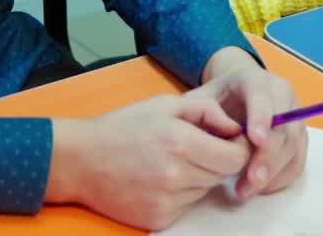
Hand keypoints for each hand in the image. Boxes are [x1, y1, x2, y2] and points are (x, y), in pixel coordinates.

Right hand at [47, 92, 250, 230]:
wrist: (82, 160)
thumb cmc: (124, 125)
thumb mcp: (164, 103)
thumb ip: (206, 111)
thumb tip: (235, 127)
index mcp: (181, 141)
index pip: (235, 157)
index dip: (240, 148)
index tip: (232, 139)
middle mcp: (177, 175)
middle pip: (223, 175)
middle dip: (220, 159)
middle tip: (201, 146)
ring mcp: (168, 201)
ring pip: (206, 190)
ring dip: (200, 176)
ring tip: (175, 158)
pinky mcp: (159, 219)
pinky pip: (186, 205)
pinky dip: (182, 192)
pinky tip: (161, 176)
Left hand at [200, 46, 306, 200]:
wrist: (232, 99)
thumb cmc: (214, 101)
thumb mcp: (199, 100)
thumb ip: (198, 112)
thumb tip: (209, 134)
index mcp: (252, 78)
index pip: (261, 93)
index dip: (261, 115)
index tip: (255, 139)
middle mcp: (279, 92)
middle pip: (283, 125)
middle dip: (268, 156)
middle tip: (251, 180)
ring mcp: (293, 114)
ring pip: (293, 146)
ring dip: (273, 173)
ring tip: (246, 190)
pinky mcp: (298, 137)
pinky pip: (297, 161)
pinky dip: (280, 178)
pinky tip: (259, 187)